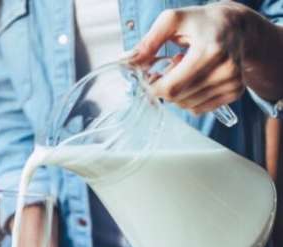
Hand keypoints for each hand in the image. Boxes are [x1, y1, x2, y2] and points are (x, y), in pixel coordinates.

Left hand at [129, 3, 255, 114]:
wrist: (237, 25)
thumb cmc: (201, 21)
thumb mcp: (172, 20)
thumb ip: (148, 43)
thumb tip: (126, 63)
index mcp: (210, 51)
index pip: (172, 88)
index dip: (153, 87)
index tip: (149, 76)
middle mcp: (226, 69)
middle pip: (178, 98)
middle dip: (164, 87)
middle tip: (168, 67)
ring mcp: (233, 82)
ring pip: (187, 106)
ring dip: (177, 93)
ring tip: (185, 69)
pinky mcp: (235, 92)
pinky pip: (199, 109)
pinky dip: (189, 98)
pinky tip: (195, 78)